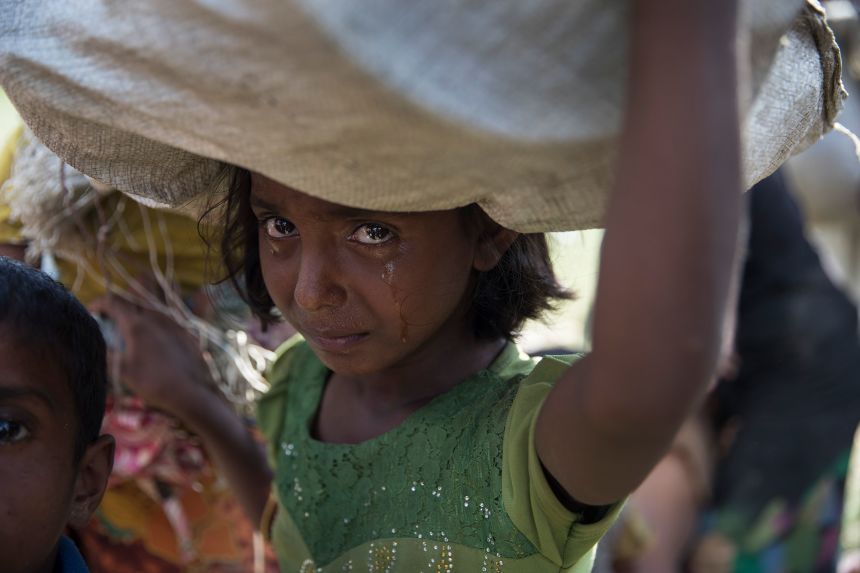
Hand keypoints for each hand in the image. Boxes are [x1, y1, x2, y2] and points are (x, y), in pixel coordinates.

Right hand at [88, 296, 218, 418]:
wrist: (191, 391)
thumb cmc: (154, 383)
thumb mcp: (123, 371)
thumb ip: (108, 353)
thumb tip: (97, 342)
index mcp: (137, 324)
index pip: (113, 301)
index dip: (99, 303)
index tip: (91, 310)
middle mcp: (156, 316)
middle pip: (133, 298)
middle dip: (118, 304)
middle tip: (109, 317)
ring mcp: (173, 321)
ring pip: (151, 305)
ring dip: (137, 308)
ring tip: (130, 324)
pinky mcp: (185, 330)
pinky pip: (167, 315)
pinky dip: (154, 318)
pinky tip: (152, 333)